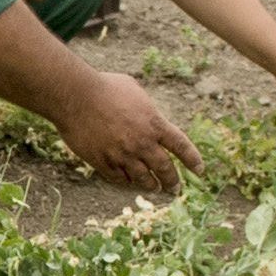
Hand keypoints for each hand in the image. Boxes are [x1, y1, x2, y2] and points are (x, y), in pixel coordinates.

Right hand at [47, 68, 190, 194]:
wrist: (76, 96)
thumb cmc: (104, 86)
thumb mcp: (134, 90)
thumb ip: (145, 107)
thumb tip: (148, 115)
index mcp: (154, 123)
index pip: (181, 146)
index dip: (193, 160)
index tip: (199, 171)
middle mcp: (142, 143)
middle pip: (165, 169)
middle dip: (173, 181)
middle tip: (175, 188)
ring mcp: (123, 155)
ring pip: (143, 179)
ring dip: (151, 186)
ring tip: (154, 188)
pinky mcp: (103, 162)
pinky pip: (119, 179)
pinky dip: (126, 182)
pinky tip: (129, 183)